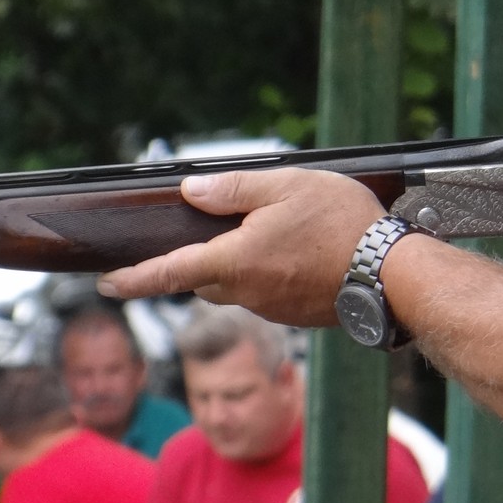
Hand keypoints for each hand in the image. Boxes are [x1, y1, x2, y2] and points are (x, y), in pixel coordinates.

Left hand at [96, 168, 385, 326]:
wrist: (395, 275)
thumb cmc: (344, 226)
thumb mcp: (287, 187)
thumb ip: (234, 189)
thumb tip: (192, 191)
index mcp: (235, 260)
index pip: (169, 272)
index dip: (134, 279)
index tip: (107, 284)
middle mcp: (247, 291)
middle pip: (205, 277)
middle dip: (204, 259)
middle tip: (228, 230)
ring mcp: (273, 308)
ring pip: (239, 286)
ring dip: (245, 265)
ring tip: (283, 236)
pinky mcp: (297, 316)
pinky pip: (269, 294)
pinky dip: (275, 276)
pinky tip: (306, 255)